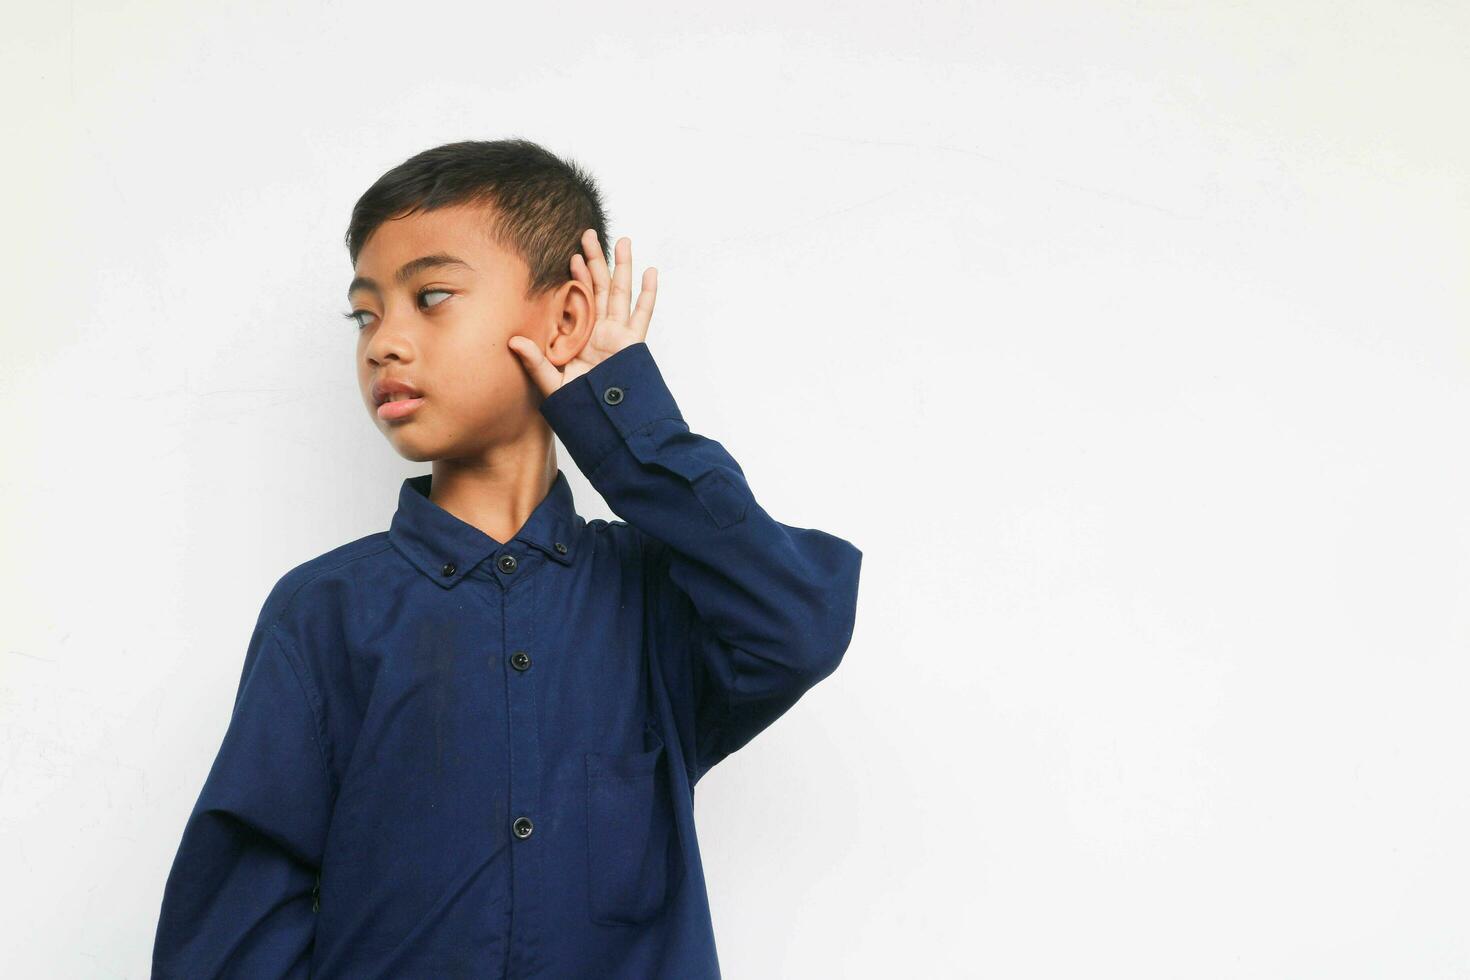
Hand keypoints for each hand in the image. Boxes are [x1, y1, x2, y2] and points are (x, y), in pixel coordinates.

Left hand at [508, 229, 657, 396]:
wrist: (603, 423)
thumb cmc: (576, 405)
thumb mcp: (550, 382)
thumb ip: (534, 361)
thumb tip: (513, 342)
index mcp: (579, 335)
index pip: (578, 298)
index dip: (576, 276)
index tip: (569, 256)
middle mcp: (599, 330)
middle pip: (599, 286)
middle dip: (595, 259)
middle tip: (589, 233)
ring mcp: (617, 334)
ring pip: (620, 292)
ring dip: (622, 266)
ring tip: (623, 241)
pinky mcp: (632, 343)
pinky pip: (642, 314)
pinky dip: (648, 293)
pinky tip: (651, 272)